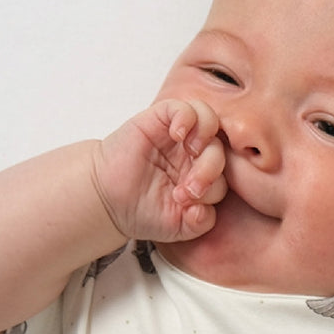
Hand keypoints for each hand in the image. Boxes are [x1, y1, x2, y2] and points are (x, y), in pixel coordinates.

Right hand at [92, 99, 227, 243]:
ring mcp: (178, 136)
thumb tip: (206, 210)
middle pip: (220, 152)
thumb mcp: (178, 227)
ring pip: (210, 121)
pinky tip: (177, 134)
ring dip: (206, 141)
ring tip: (190, 155)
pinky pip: (185, 107)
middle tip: (187, 190)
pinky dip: (187, 117)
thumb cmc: (143, 211)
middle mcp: (193, 155)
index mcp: (201, 178)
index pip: (224, 177)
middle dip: (209, 172)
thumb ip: (201, 223)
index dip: (212, 192)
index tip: (187, 205)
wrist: (108, 200)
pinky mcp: (160, 119)